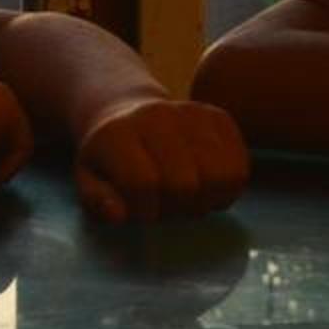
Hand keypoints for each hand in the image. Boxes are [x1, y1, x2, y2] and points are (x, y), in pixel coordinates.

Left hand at [74, 96, 249, 224]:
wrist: (127, 112)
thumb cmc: (108, 159)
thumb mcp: (87, 180)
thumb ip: (97, 201)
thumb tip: (119, 215)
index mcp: (119, 134)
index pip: (142, 182)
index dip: (145, 210)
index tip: (141, 212)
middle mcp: (158, 117)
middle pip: (185, 182)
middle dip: (176, 208)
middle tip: (166, 206)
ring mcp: (193, 113)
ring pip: (220, 174)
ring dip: (207, 200)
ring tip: (189, 199)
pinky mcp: (219, 117)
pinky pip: (241, 165)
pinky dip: (229, 188)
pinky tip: (208, 188)